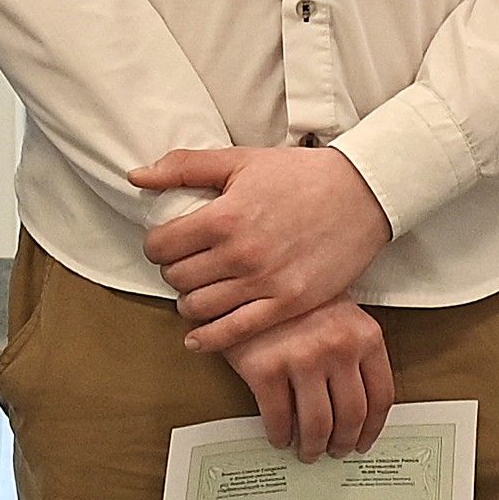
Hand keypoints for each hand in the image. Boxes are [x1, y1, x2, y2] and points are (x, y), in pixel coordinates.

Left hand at [126, 141, 390, 352]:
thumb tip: (136, 177)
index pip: (160, 246)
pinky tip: (197, 337)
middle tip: (186, 265)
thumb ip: (184, 167)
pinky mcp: (287, 304)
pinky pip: (234, 332)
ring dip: (189, 302)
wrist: (362, 192)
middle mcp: (239, 254)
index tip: (166, 244)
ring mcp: (264, 283)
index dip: (156, 246)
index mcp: (223, 216)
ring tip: (197, 292)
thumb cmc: (299, 174)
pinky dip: (208, 339)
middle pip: (177, 278)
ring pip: (198, 308)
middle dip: (174, 272)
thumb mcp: (240, 160)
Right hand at [223, 300, 395, 458]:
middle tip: (334, 451)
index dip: (373, 428)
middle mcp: (338, 347)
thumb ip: (355, 355)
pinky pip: (278, 419)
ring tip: (307, 450)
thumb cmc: (297, 300)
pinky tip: (279, 436)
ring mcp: (301, 358)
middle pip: (351, 416)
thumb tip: (359, 411)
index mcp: (364, 335)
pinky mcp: (264, 368)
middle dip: (342, 442)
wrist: (249, 279)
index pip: (381, 396)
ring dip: (313, 447)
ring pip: (317, 425)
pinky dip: (280, 436)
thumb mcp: (341, 316)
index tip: (364, 442)